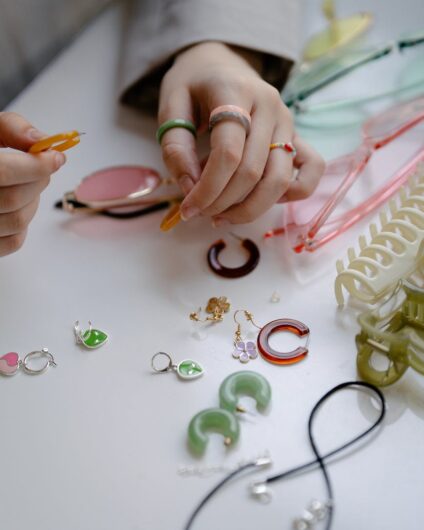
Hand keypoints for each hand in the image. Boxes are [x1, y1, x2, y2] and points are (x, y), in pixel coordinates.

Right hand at [0, 112, 64, 256]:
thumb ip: (12, 128)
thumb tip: (42, 141)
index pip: (2, 172)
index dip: (36, 166)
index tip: (56, 157)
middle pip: (14, 199)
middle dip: (38, 181)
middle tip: (42, 168)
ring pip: (17, 222)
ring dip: (33, 202)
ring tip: (27, 185)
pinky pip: (14, 242)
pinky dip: (24, 224)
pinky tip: (16, 206)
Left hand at [158, 42, 324, 224]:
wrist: (219, 62)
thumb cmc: (193, 86)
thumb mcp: (171, 106)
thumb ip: (176, 147)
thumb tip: (191, 188)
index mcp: (235, 91)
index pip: (228, 152)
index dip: (207, 188)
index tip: (187, 209)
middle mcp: (269, 106)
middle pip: (252, 171)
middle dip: (222, 202)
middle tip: (198, 212)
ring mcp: (288, 121)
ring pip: (280, 180)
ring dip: (250, 208)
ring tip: (221, 216)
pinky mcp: (297, 134)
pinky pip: (312, 169)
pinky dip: (291, 194)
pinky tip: (260, 200)